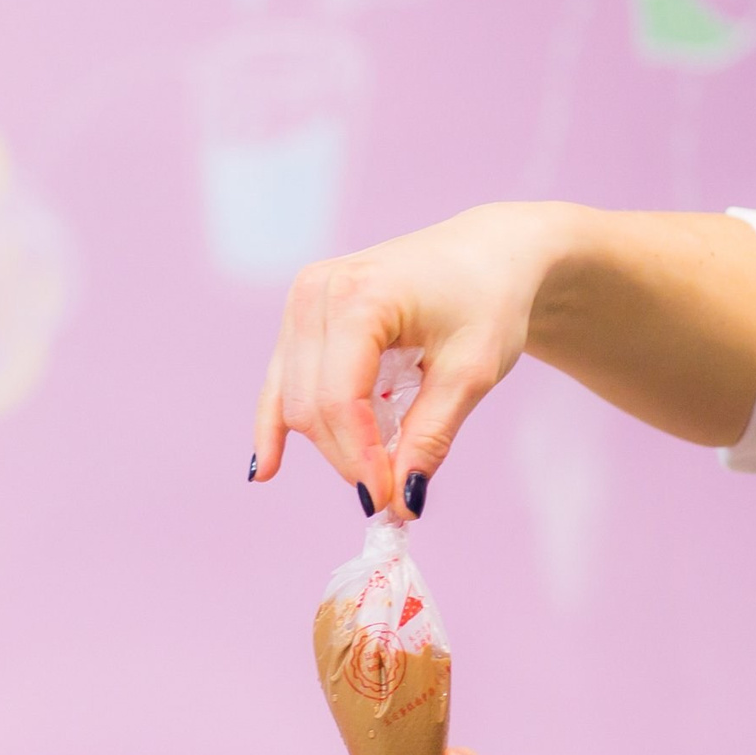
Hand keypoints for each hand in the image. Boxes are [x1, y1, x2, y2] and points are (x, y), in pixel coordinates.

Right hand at [252, 202, 569, 516]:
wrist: (487, 251)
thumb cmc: (488, 300)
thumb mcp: (473, 371)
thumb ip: (431, 435)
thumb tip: (401, 503)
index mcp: (361, 295)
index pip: (342, 398)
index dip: (360, 457)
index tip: (387, 501)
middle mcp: (316, 292)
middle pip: (310, 403)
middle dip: (345, 455)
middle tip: (387, 493)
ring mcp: (301, 301)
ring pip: (292, 400)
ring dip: (328, 443)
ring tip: (372, 466)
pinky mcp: (298, 316)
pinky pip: (279, 382)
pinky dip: (276, 425)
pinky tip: (267, 468)